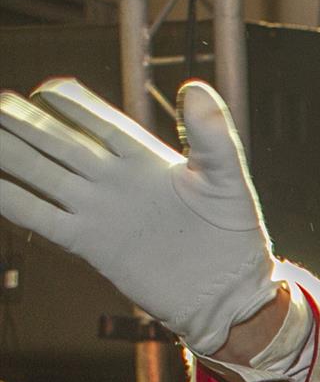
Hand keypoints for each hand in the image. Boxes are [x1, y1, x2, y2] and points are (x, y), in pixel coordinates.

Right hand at [0, 79, 274, 354]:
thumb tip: (197, 88)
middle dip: (25, 122)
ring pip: (43, 174)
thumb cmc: (235, 238)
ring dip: (12, 154)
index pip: (100, 122)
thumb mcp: (227, 179)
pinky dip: (14, 201)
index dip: (73, 104)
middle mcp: (117, 182)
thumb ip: (212, 135)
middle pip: (60, 143)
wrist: (228, 294)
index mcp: (147, 161)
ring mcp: (101, 211)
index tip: (46, 87)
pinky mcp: (92, 244)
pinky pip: (43, 217)